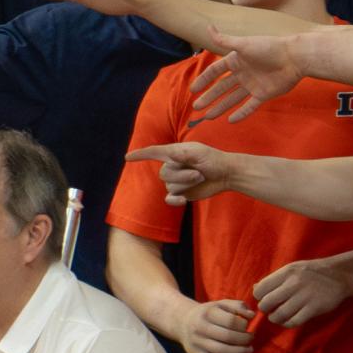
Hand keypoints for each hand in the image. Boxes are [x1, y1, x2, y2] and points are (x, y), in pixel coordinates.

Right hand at [124, 142, 240, 205]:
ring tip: (200, 177)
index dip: (140, 155)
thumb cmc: (213, 159)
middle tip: (198, 173)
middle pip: (164, 174)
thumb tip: (168, 153)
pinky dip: (175, 200)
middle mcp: (173, 166)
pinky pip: (170, 199)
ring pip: (170, 186)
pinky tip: (184, 200)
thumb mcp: (198, 152)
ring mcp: (177, 181)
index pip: (153, 153)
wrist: (225, 174)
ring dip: (185, 184)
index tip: (127, 157)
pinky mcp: (182, 193)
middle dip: (181, 175)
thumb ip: (182, 153)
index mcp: (174, 153)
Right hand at [173, 299, 254, 352]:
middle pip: (228, 336)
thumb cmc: (207, 313)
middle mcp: (201, 327)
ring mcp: (197, 342)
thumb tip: (252, 315)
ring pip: (222, 351)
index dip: (243, 325)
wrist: (183, 322)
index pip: (231, 321)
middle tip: (251, 338)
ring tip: (249, 350)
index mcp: (208, 312)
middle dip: (244, 339)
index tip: (247, 327)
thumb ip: (237, 305)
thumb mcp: (220, 304)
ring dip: (240, 352)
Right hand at [189, 28, 302, 121]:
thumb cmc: (268, 48)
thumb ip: (224, 40)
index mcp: (236, 60)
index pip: (215, 72)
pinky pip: (249, 106)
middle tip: (196, 108)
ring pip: (232, 99)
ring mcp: (253, 85)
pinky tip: (230, 121)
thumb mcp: (243, 44)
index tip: (192, 90)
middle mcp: (243, 73)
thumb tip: (208, 27)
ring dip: (220, 107)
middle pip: (222, 88)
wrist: (293, 58)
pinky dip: (241, 113)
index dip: (204, 80)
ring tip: (208, 117)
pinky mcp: (264, 95)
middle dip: (209, 97)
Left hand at [254, 258, 349, 327]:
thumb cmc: (313, 272)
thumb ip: (275, 278)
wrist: (340, 274)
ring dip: (275, 318)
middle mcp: (294, 283)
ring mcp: (304, 296)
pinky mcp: (314, 308)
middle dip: (265, 309)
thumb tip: (255, 288)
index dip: (259, 297)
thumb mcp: (292, 269)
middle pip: (267, 303)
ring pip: (279, 314)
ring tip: (276, 317)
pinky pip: (294, 321)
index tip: (264, 299)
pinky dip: (287, 324)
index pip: (261, 289)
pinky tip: (287, 321)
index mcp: (286, 272)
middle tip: (269, 310)